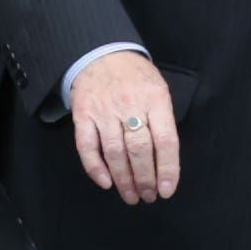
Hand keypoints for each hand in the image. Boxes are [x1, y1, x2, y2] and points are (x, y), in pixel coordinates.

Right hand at [69, 49, 181, 204]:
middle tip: (148, 196)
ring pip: (114, 152)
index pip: (165, 140)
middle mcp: (129, 104)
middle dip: (145, 179)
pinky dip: (95, 168)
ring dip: (123, 180)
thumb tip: (166, 162)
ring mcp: (104, 110)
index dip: (167, 169)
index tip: (166, 190)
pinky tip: (106, 183)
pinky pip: (86, 146)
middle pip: (139, 150)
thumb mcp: (159, 90)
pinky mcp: (82, 114)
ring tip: (131, 196)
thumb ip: (163, 121)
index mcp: (155, 99)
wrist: (102, 53)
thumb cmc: (136, 77)